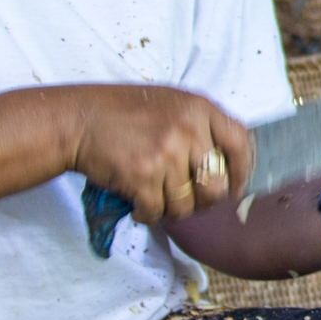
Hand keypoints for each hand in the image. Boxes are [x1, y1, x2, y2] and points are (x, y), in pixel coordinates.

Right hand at [64, 86, 253, 227]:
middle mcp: (188, 128)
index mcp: (200, 108)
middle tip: (188, 201)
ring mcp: (165, 152)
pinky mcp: (142, 175)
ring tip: (157, 199)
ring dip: (171, 210)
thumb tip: (228, 165)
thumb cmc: (124, 113)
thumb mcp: (172, 104)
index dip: (242, 171)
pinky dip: (147, 215)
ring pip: (186, 204)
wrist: (78, 119)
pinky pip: (157, 212)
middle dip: (204, 201)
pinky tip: (138, 204)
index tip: (234, 186)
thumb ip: (201, 127)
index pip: (241, 143)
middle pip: (216, 185)